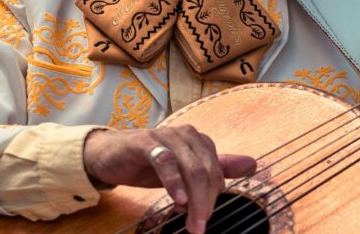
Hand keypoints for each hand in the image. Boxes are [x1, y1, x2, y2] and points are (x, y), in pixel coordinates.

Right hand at [84, 125, 255, 233]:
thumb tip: (251, 164)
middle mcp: (186, 135)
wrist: (108, 155)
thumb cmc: (148, 163)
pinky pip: (165, 161)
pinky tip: (178, 200)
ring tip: (191, 222)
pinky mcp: (145, 143)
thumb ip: (216, 168)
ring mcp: (166, 136)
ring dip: (193, 199)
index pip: (217, 172)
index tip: (203, 219)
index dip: (213, 198)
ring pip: (190, 168)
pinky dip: (174, 182)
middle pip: (206, 171)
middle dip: (206, 203)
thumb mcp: (183, 170)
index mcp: (198, 141)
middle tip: (199, 227)